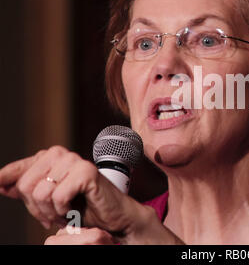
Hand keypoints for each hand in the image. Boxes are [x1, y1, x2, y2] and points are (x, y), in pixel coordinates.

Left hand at [0, 145, 183, 244]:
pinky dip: (64, 211)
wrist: (113, 217)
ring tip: (65, 213)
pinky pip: (58, 196)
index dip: (3, 180)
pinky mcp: (86, 171)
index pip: (16, 170)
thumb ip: (27, 190)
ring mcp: (74, 160)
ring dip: (51, 212)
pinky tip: (74, 210)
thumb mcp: (49, 200)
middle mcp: (61, 154)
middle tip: (53, 214)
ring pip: (41, 192)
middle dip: (36, 209)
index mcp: (50, 157)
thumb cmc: (85, 208)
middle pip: (25, 185)